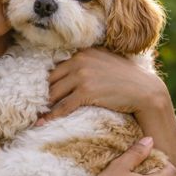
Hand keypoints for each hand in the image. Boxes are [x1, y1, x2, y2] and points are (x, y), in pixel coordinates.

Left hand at [38, 48, 169, 124]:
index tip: (37, 93)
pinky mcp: (86, 92)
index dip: (46, 82)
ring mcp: (82, 76)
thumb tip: (70, 71)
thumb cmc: (126, 78)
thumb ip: (88, 61)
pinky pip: (63, 106)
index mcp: (82, 52)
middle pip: (51, 80)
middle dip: (41, 95)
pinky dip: (50, 116)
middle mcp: (79, 61)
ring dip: (43, 107)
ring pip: (54, 94)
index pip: (56, 67)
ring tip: (33, 117)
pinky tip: (42, 123)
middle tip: (31, 107)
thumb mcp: (105, 61)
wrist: (145, 91)